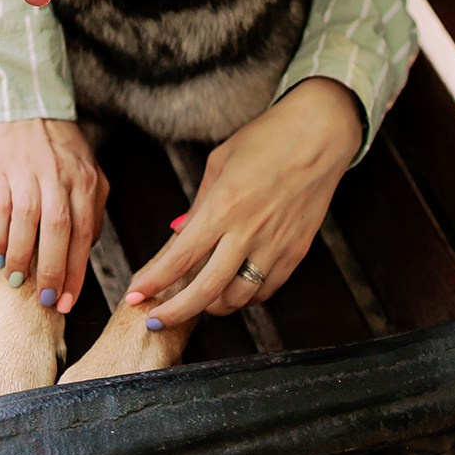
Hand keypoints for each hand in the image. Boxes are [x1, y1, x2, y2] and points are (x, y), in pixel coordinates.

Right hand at [0, 118, 107, 314]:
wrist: (21, 105)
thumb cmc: (55, 146)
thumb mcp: (85, 170)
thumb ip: (91, 207)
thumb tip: (87, 249)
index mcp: (85, 180)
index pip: (84, 234)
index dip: (76, 272)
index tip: (68, 301)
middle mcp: (59, 176)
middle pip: (59, 231)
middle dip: (53, 271)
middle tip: (47, 299)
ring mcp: (27, 173)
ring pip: (27, 223)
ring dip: (22, 259)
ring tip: (18, 282)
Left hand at [128, 78, 362, 324]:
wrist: (320, 134)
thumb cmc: (268, 138)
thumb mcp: (220, 162)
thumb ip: (199, 204)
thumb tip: (178, 233)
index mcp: (223, 206)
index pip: (179, 257)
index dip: (153, 282)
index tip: (134, 296)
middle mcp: (248, 231)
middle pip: (205, 291)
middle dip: (174, 313)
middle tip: (155, 321)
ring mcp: (275, 245)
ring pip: (238, 298)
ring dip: (212, 307)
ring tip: (198, 301)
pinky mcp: (296, 252)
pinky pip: (266, 290)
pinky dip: (245, 297)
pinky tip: (233, 289)